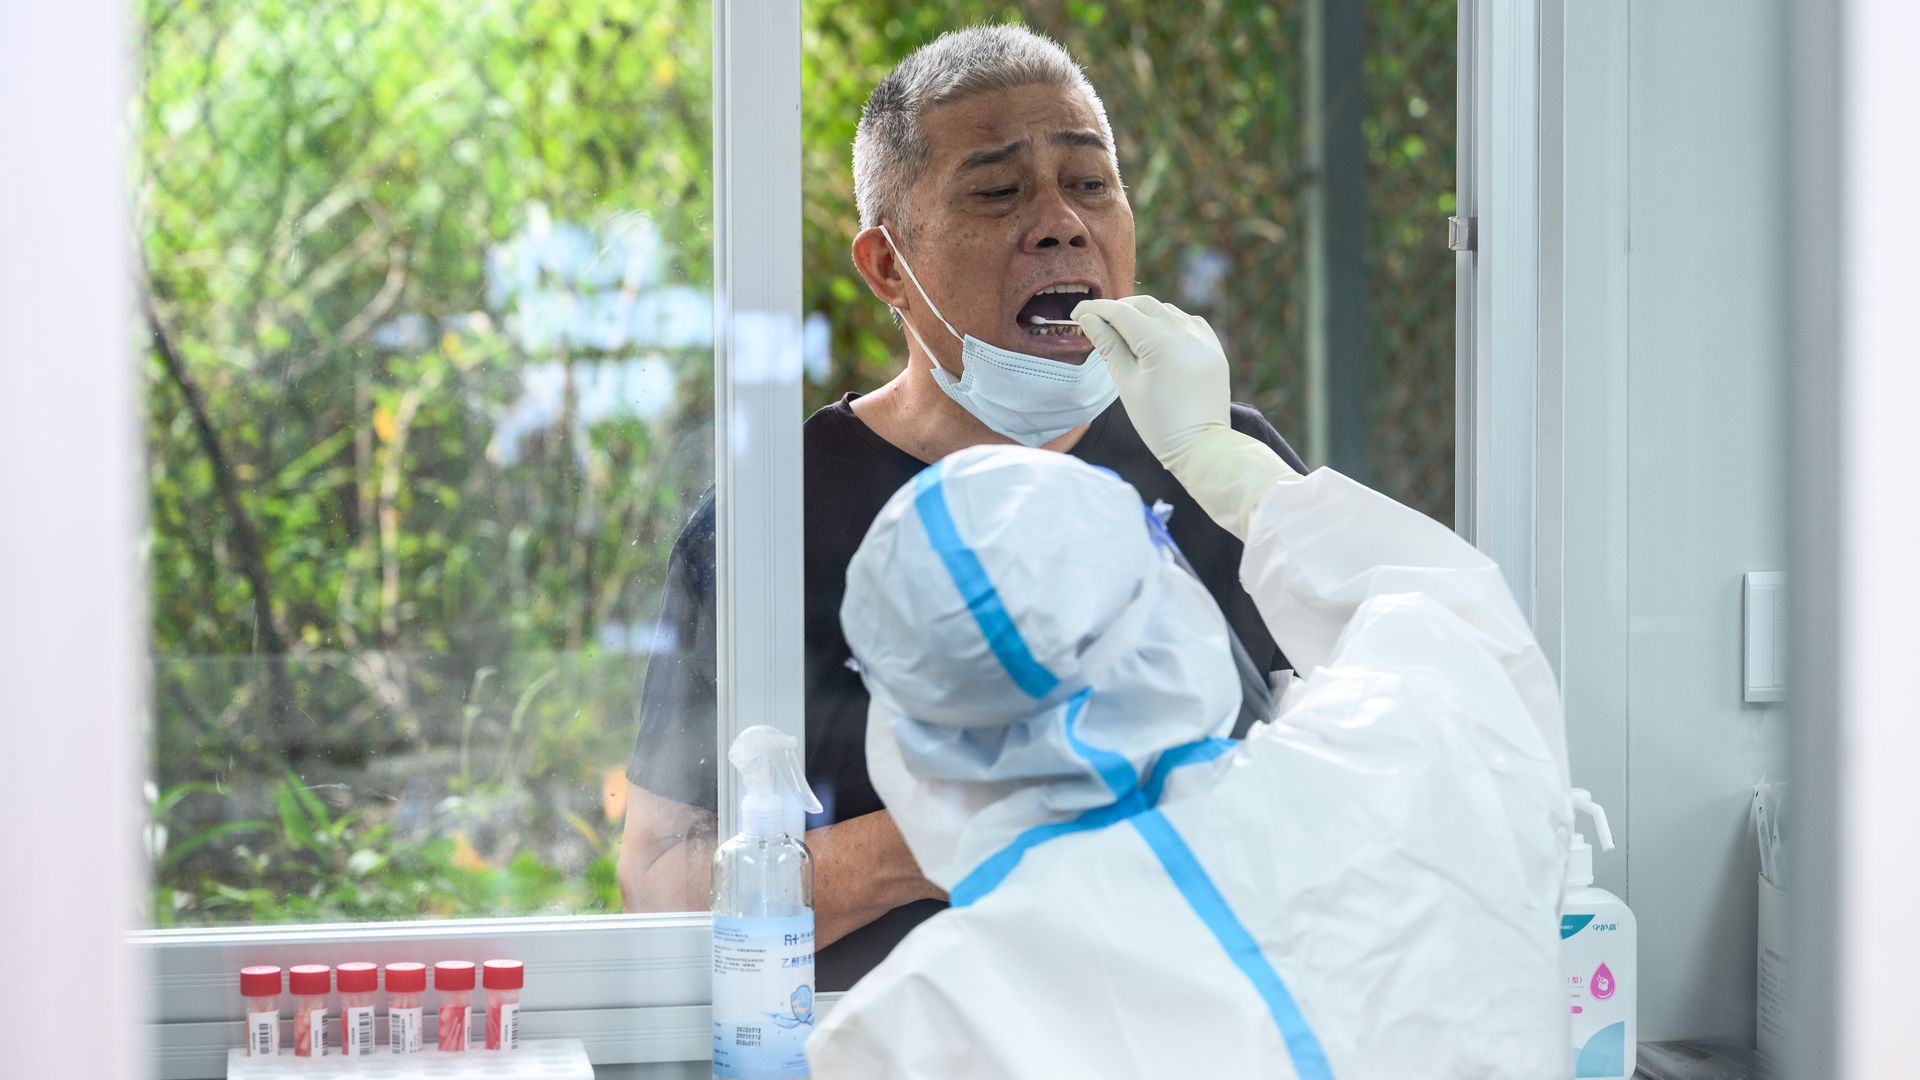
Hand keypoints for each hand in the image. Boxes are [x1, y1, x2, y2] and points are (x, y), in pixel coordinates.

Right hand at [1072, 295, 1232, 467]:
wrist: (1201, 445)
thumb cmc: (1158, 422)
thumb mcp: (1126, 384)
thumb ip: (1108, 346)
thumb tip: (1089, 320)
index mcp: (1159, 341)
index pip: (1120, 312)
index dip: (1094, 309)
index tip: (1076, 313)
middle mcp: (1183, 331)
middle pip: (1143, 305)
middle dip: (1118, 309)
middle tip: (1098, 324)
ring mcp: (1202, 337)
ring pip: (1166, 310)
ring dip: (1143, 315)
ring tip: (1126, 334)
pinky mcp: (1213, 347)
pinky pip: (1187, 321)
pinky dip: (1168, 322)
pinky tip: (1158, 338)